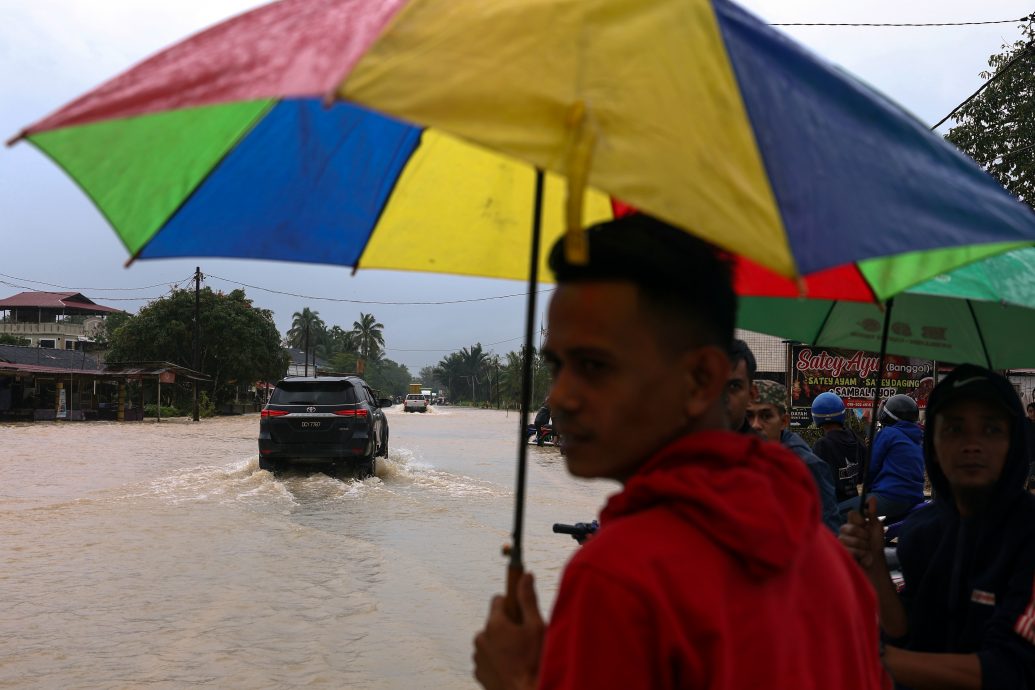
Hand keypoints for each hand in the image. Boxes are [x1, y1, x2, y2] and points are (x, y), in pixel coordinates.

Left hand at [473, 572, 544, 689]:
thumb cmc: (534, 662)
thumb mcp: (536, 627)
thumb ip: (528, 599)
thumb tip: (525, 576)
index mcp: (495, 624)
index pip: (498, 600)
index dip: (512, 605)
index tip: (521, 614)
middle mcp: (481, 638)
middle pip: (494, 622)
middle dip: (507, 626)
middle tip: (524, 639)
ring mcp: (478, 656)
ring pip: (490, 640)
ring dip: (501, 644)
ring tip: (519, 656)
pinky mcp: (478, 672)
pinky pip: (487, 658)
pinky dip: (497, 659)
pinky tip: (512, 667)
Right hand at [838, 496, 885, 574]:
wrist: (876, 563)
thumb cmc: (876, 545)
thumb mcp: (877, 527)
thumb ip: (872, 513)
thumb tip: (872, 498)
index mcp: (853, 523)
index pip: (851, 514)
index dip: (860, 520)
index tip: (866, 524)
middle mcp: (845, 531)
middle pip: (849, 527)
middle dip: (863, 536)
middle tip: (868, 541)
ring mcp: (842, 542)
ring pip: (850, 540)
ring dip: (863, 547)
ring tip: (866, 551)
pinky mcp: (842, 553)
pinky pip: (849, 550)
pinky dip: (860, 554)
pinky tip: (862, 558)